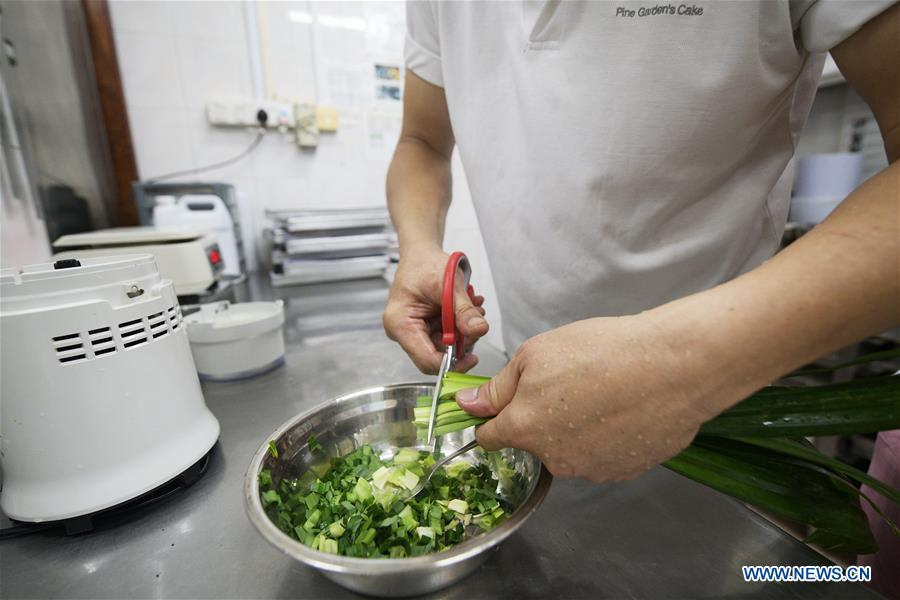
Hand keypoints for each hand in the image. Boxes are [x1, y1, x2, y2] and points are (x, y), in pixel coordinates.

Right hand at [383, 245, 488, 373]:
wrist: (421, 254)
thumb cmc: (424, 264)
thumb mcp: (447, 284)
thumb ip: (463, 310)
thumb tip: (478, 330)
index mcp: (400, 324)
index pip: (427, 360)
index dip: (451, 363)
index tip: (472, 357)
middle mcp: (404, 332)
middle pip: (437, 355)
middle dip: (462, 341)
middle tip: (476, 321)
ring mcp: (414, 331)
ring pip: (446, 347)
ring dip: (464, 331)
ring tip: (473, 308)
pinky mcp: (425, 328)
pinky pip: (447, 336)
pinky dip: (460, 325)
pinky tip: (467, 309)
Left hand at [455, 313, 739, 481]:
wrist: (674, 366)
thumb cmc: (605, 352)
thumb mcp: (536, 353)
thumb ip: (498, 387)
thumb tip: (468, 405)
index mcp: (525, 428)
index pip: (488, 437)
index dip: (492, 417)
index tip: (504, 402)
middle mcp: (555, 459)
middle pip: (533, 442)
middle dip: (540, 417)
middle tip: (568, 382)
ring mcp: (592, 469)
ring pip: (569, 449)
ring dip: (575, 428)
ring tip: (602, 392)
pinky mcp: (625, 470)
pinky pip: (602, 454)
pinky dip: (606, 436)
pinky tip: (624, 407)